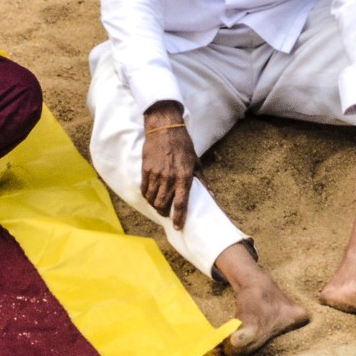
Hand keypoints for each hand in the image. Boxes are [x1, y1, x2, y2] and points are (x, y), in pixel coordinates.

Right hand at [138, 101, 196, 224]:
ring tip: (157, 206)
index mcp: (184, 176)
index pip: (181, 203)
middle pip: (164, 204)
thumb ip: (201, 180)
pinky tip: (150, 196)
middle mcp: (170, 177)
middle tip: (166, 214)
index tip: (178, 227)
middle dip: (164, 213)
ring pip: (153, 198)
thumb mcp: (196, 162)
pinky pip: (145, 189)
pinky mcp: (146, 169)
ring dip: (155, 205)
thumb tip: (210, 196)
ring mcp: (156, 174)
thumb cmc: (183, 145)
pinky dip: (147, 195)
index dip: (179, 218)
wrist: (165, 128)